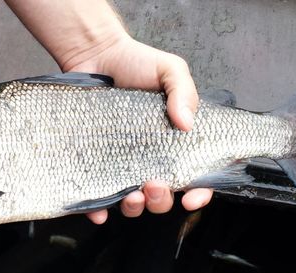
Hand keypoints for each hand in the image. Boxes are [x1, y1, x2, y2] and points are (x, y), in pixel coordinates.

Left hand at [64, 37, 213, 223]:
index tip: (192, 196)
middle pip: (164, 196)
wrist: (95, 55)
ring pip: (134, 202)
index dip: (200, 193)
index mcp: (176, 142)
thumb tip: (186, 123)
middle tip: (155, 184)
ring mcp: (123, 163)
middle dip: (162, 200)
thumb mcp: (170, 70)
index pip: (197, 176)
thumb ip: (184, 92)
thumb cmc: (135, 63)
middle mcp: (152, 157)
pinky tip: (98, 210)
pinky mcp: (95, 163)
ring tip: (132, 194)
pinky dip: (98, 209)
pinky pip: (97, 196)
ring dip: (136, 207)